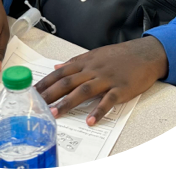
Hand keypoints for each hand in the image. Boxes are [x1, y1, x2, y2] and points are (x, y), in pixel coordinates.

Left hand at [35, 36, 167, 125]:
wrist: (144, 53)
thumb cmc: (118, 55)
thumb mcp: (94, 54)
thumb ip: (75, 63)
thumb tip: (56, 67)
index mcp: (85, 62)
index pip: (60, 72)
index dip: (45, 82)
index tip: (32, 91)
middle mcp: (93, 69)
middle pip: (68, 81)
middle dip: (50, 93)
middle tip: (36, 104)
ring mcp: (106, 79)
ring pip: (83, 90)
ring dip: (68, 102)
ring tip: (55, 114)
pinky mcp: (120, 88)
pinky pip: (108, 100)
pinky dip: (99, 110)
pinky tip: (90, 120)